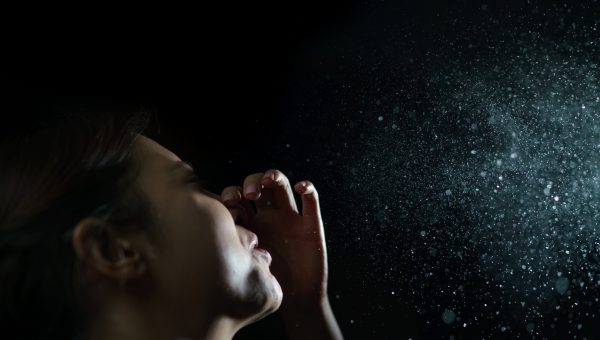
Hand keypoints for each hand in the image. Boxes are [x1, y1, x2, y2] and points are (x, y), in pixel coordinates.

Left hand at [220, 169, 327, 310]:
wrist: (297, 301)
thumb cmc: (267, 285)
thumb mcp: (241, 266)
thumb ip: (227, 252)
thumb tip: (198, 243)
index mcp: (249, 223)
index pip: (238, 197)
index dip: (232, 194)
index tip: (226, 203)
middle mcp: (268, 215)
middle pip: (258, 185)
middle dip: (252, 183)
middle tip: (248, 194)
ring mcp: (290, 217)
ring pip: (282, 186)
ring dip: (275, 177)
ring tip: (269, 180)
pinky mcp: (311, 224)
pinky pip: (311, 201)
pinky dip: (308, 189)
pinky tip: (300, 187)